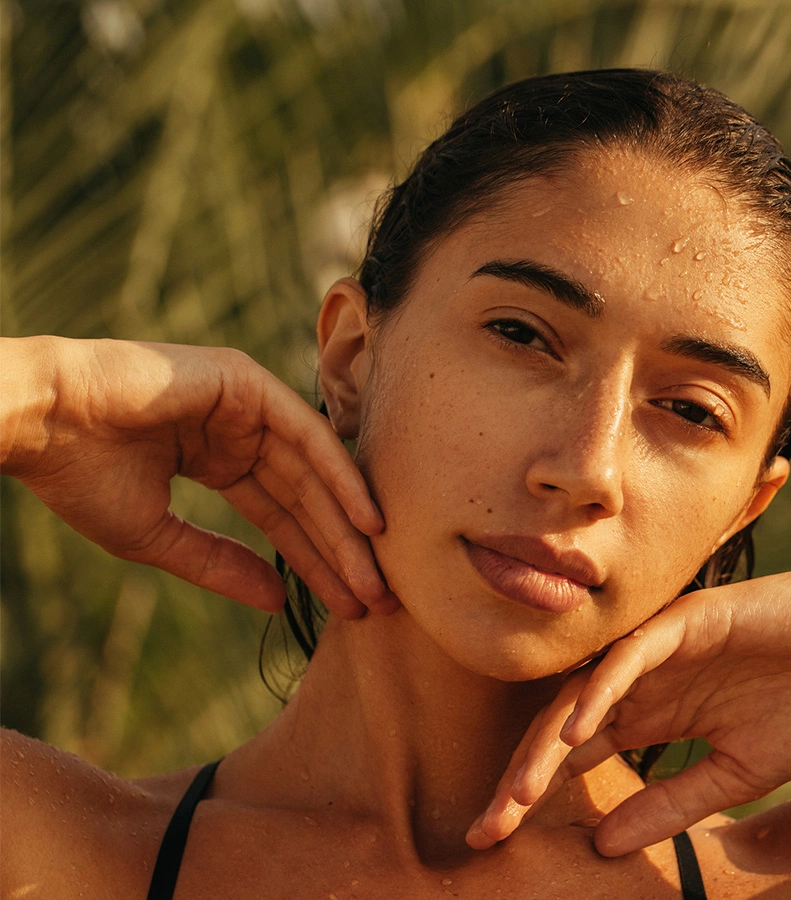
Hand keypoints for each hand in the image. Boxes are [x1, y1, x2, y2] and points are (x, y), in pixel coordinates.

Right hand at [1, 336, 398, 614]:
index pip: (280, 516)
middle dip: (340, 551)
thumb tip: (276, 600)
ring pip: (313, 471)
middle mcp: (242, 429)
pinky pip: (307, 437)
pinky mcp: (249, 383)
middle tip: (376, 601)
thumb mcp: (158, 537)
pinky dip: (340, 478)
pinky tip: (367, 523)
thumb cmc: (81, 477)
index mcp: (218, 458)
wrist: (40, 422)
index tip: (345, 605)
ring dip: (348, 524)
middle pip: (305, 498)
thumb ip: (220, 564)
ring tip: (377, 576)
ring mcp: (248, 402)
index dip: (313, 561)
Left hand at [467, 553, 790, 854]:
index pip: (574, 756)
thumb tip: (603, 844)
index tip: (498, 837)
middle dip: (523, 779)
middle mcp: (635, 683)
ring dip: (548, 744)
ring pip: (580, 695)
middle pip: (561, 730)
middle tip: (487, 828)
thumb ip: (669, 804)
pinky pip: (626, 659)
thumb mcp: (733, 776)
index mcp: (646, 715)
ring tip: (519, 794)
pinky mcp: (678, 623)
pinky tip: (577, 733)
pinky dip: (600, 692)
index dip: (535, 793)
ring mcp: (652, 651)